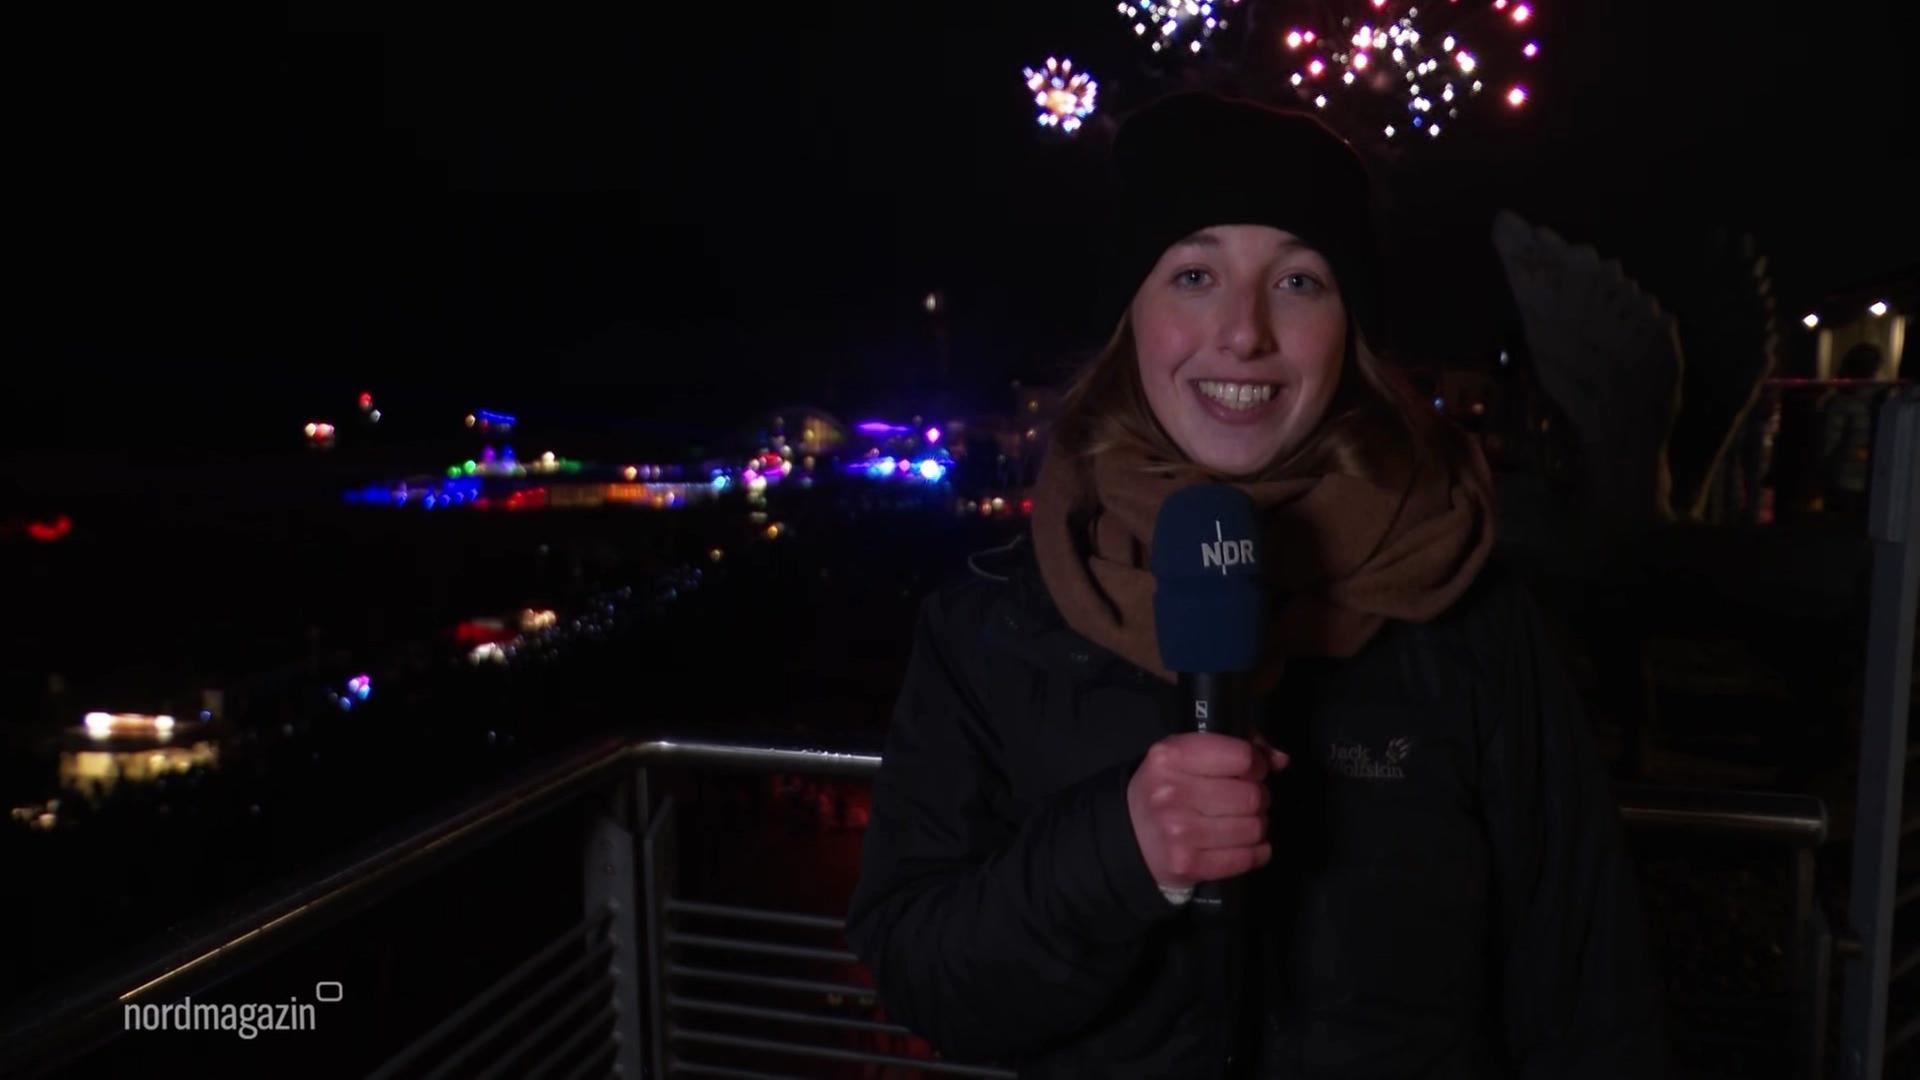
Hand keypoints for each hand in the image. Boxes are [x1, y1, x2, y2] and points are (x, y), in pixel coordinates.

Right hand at [1126, 732, 1288, 888]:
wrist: (1129, 836)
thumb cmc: (1165, 788)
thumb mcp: (1186, 756)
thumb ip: (1234, 748)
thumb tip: (1280, 759)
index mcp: (1171, 756)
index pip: (1242, 756)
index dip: (1256, 765)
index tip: (1250, 772)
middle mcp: (1173, 792)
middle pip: (1252, 795)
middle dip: (1259, 798)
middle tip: (1246, 801)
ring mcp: (1179, 831)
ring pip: (1254, 828)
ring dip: (1257, 826)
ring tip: (1242, 823)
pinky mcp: (1188, 864)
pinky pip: (1246, 858)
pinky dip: (1256, 853)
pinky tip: (1245, 846)